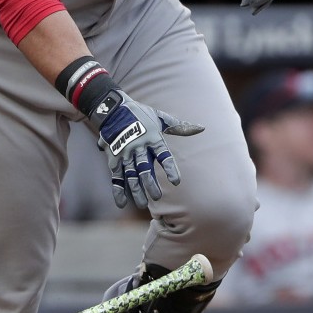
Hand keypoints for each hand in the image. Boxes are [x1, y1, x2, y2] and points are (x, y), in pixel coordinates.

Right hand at [88, 90, 203, 208]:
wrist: (112, 108)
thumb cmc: (139, 113)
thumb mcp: (158, 117)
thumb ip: (178, 126)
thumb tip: (201, 128)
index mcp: (152, 137)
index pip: (163, 155)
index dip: (169, 168)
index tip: (176, 182)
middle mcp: (138, 147)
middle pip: (145, 168)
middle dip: (150, 184)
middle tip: (157, 197)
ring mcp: (124, 153)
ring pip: (131, 174)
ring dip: (136, 190)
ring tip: (143, 204)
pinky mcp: (114, 158)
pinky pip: (116, 176)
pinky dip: (118, 190)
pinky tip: (122, 203)